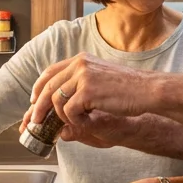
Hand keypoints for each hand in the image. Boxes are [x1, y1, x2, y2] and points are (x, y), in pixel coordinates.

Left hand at [26, 53, 154, 130]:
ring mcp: (83, 77)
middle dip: (38, 106)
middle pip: (48, 86)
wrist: (148, 90)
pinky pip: (69, 111)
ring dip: (61, 117)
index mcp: (81, 59)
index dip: (39, 87)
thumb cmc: (130, 87)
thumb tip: (61, 94)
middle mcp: (79, 64)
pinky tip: (88, 122)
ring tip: (74, 123)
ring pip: (56, 101)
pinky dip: (76, 121)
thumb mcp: (101, 77)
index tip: (34, 100)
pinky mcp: (88, 92)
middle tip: (35, 121)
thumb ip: (82, 81)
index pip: (50, 71)